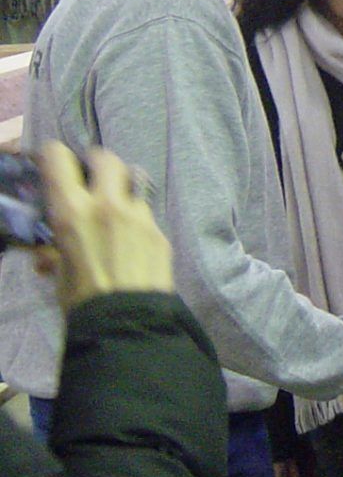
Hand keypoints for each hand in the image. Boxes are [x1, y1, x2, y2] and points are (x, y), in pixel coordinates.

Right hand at [36, 143, 172, 311]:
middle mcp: (107, 204)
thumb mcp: (58, 272)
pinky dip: (138, 221)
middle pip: (107, 159)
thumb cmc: (82, 299)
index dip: (54, 154)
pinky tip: (134, 242)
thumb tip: (48, 253)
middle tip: (93, 175)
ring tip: (117, 212)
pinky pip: (147, 216)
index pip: (59, 159)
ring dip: (123, 193)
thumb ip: (54, 252)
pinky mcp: (160, 232)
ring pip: (134, 186)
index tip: (54, 159)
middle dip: (98, 163)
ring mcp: (139, 216)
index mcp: (72, 211)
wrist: (126, 322)